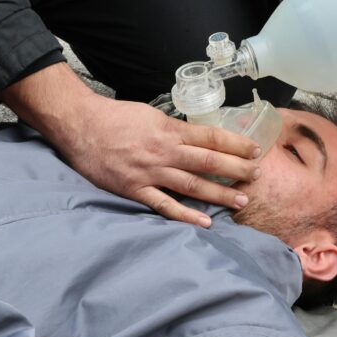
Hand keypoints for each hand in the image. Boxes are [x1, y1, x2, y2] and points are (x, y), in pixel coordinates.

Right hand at [1, 64, 261, 226]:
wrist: (79, 125)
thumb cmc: (113, 116)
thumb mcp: (149, 114)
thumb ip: (172, 128)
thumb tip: (194, 139)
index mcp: (168, 129)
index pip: (211, 137)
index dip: (235, 144)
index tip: (254, 150)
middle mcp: (164, 151)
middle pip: (209, 162)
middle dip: (237, 169)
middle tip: (257, 176)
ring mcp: (150, 172)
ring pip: (192, 185)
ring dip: (219, 194)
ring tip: (241, 200)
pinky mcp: (134, 190)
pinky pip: (165, 205)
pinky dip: (186, 214)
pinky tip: (204, 222)